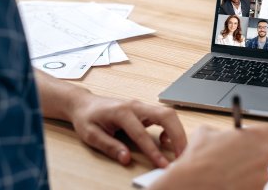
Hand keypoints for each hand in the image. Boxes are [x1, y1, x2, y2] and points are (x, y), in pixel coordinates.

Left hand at [69, 93, 186, 167]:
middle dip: (178, 135)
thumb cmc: (87, 118)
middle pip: (165, 115)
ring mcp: (141, 106)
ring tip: (179, 151)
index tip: (162, 165)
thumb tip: (126, 158)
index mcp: (121, 112)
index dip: (153, 151)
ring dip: (177, 132)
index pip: (142, 133)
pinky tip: (165, 141)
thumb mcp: (91, 135)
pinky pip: (164, 116)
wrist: (85, 104)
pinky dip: (170, 129)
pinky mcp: (144, 110)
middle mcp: (135, 106)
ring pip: (168, 114)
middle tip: (182, 154)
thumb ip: (110, 146)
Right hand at [151, 125, 267, 189]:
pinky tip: (229, 181)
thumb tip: (222, 136)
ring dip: (249, 171)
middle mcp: (263, 156)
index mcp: (255, 137)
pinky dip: (245, 184)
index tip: (253, 139)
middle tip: (237, 157)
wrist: (193, 183)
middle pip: (267, 153)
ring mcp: (262, 177)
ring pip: (260, 171)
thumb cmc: (200, 159)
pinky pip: (254, 185)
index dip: (261, 135)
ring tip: (228, 171)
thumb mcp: (206, 132)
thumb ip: (222, 132)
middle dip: (254, 155)